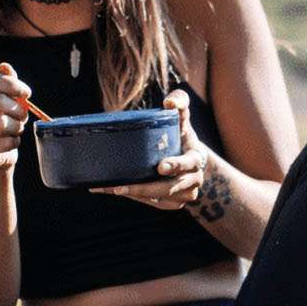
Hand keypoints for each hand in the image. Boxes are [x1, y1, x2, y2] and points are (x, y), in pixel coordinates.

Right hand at [0, 63, 31, 171]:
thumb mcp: (5, 96)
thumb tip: (5, 67)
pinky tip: (11, 141)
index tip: (26, 93)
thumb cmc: (1, 117)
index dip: (9, 83)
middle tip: (23, 114)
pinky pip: (3, 142)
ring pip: (0, 123)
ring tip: (16, 127)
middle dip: (17, 108)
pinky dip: (14, 141)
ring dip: (16, 126)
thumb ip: (6, 80)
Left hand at [89, 88, 208, 209]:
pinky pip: (152, 203)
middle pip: (169, 188)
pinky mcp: (172, 204)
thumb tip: (170, 101)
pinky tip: (113, 190)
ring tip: (109, 188)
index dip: (176, 165)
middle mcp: (194, 181)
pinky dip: (133, 198)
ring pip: (158, 199)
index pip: (189, 163)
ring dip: (134, 194)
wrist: (190, 161)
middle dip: (145, 188)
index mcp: (196, 159)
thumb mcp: (182, 119)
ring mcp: (184, 196)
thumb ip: (180, 103)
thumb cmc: (181, 136)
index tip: (160, 166)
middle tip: (120, 187)